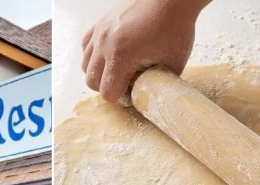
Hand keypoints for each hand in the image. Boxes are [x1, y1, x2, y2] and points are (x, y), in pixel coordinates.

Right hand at [81, 0, 210, 101]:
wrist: (171, 0)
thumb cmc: (174, 28)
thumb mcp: (172, 65)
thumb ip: (156, 84)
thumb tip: (147, 95)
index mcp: (121, 57)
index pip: (108, 93)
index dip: (121, 99)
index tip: (133, 93)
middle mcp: (104, 44)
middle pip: (91, 82)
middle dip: (107, 87)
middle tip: (125, 84)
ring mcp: (100, 32)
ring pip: (85, 65)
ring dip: (99, 73)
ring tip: (117, 71)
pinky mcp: (100, 23)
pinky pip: (85, 46)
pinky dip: (93, 56)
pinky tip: (109, 56)